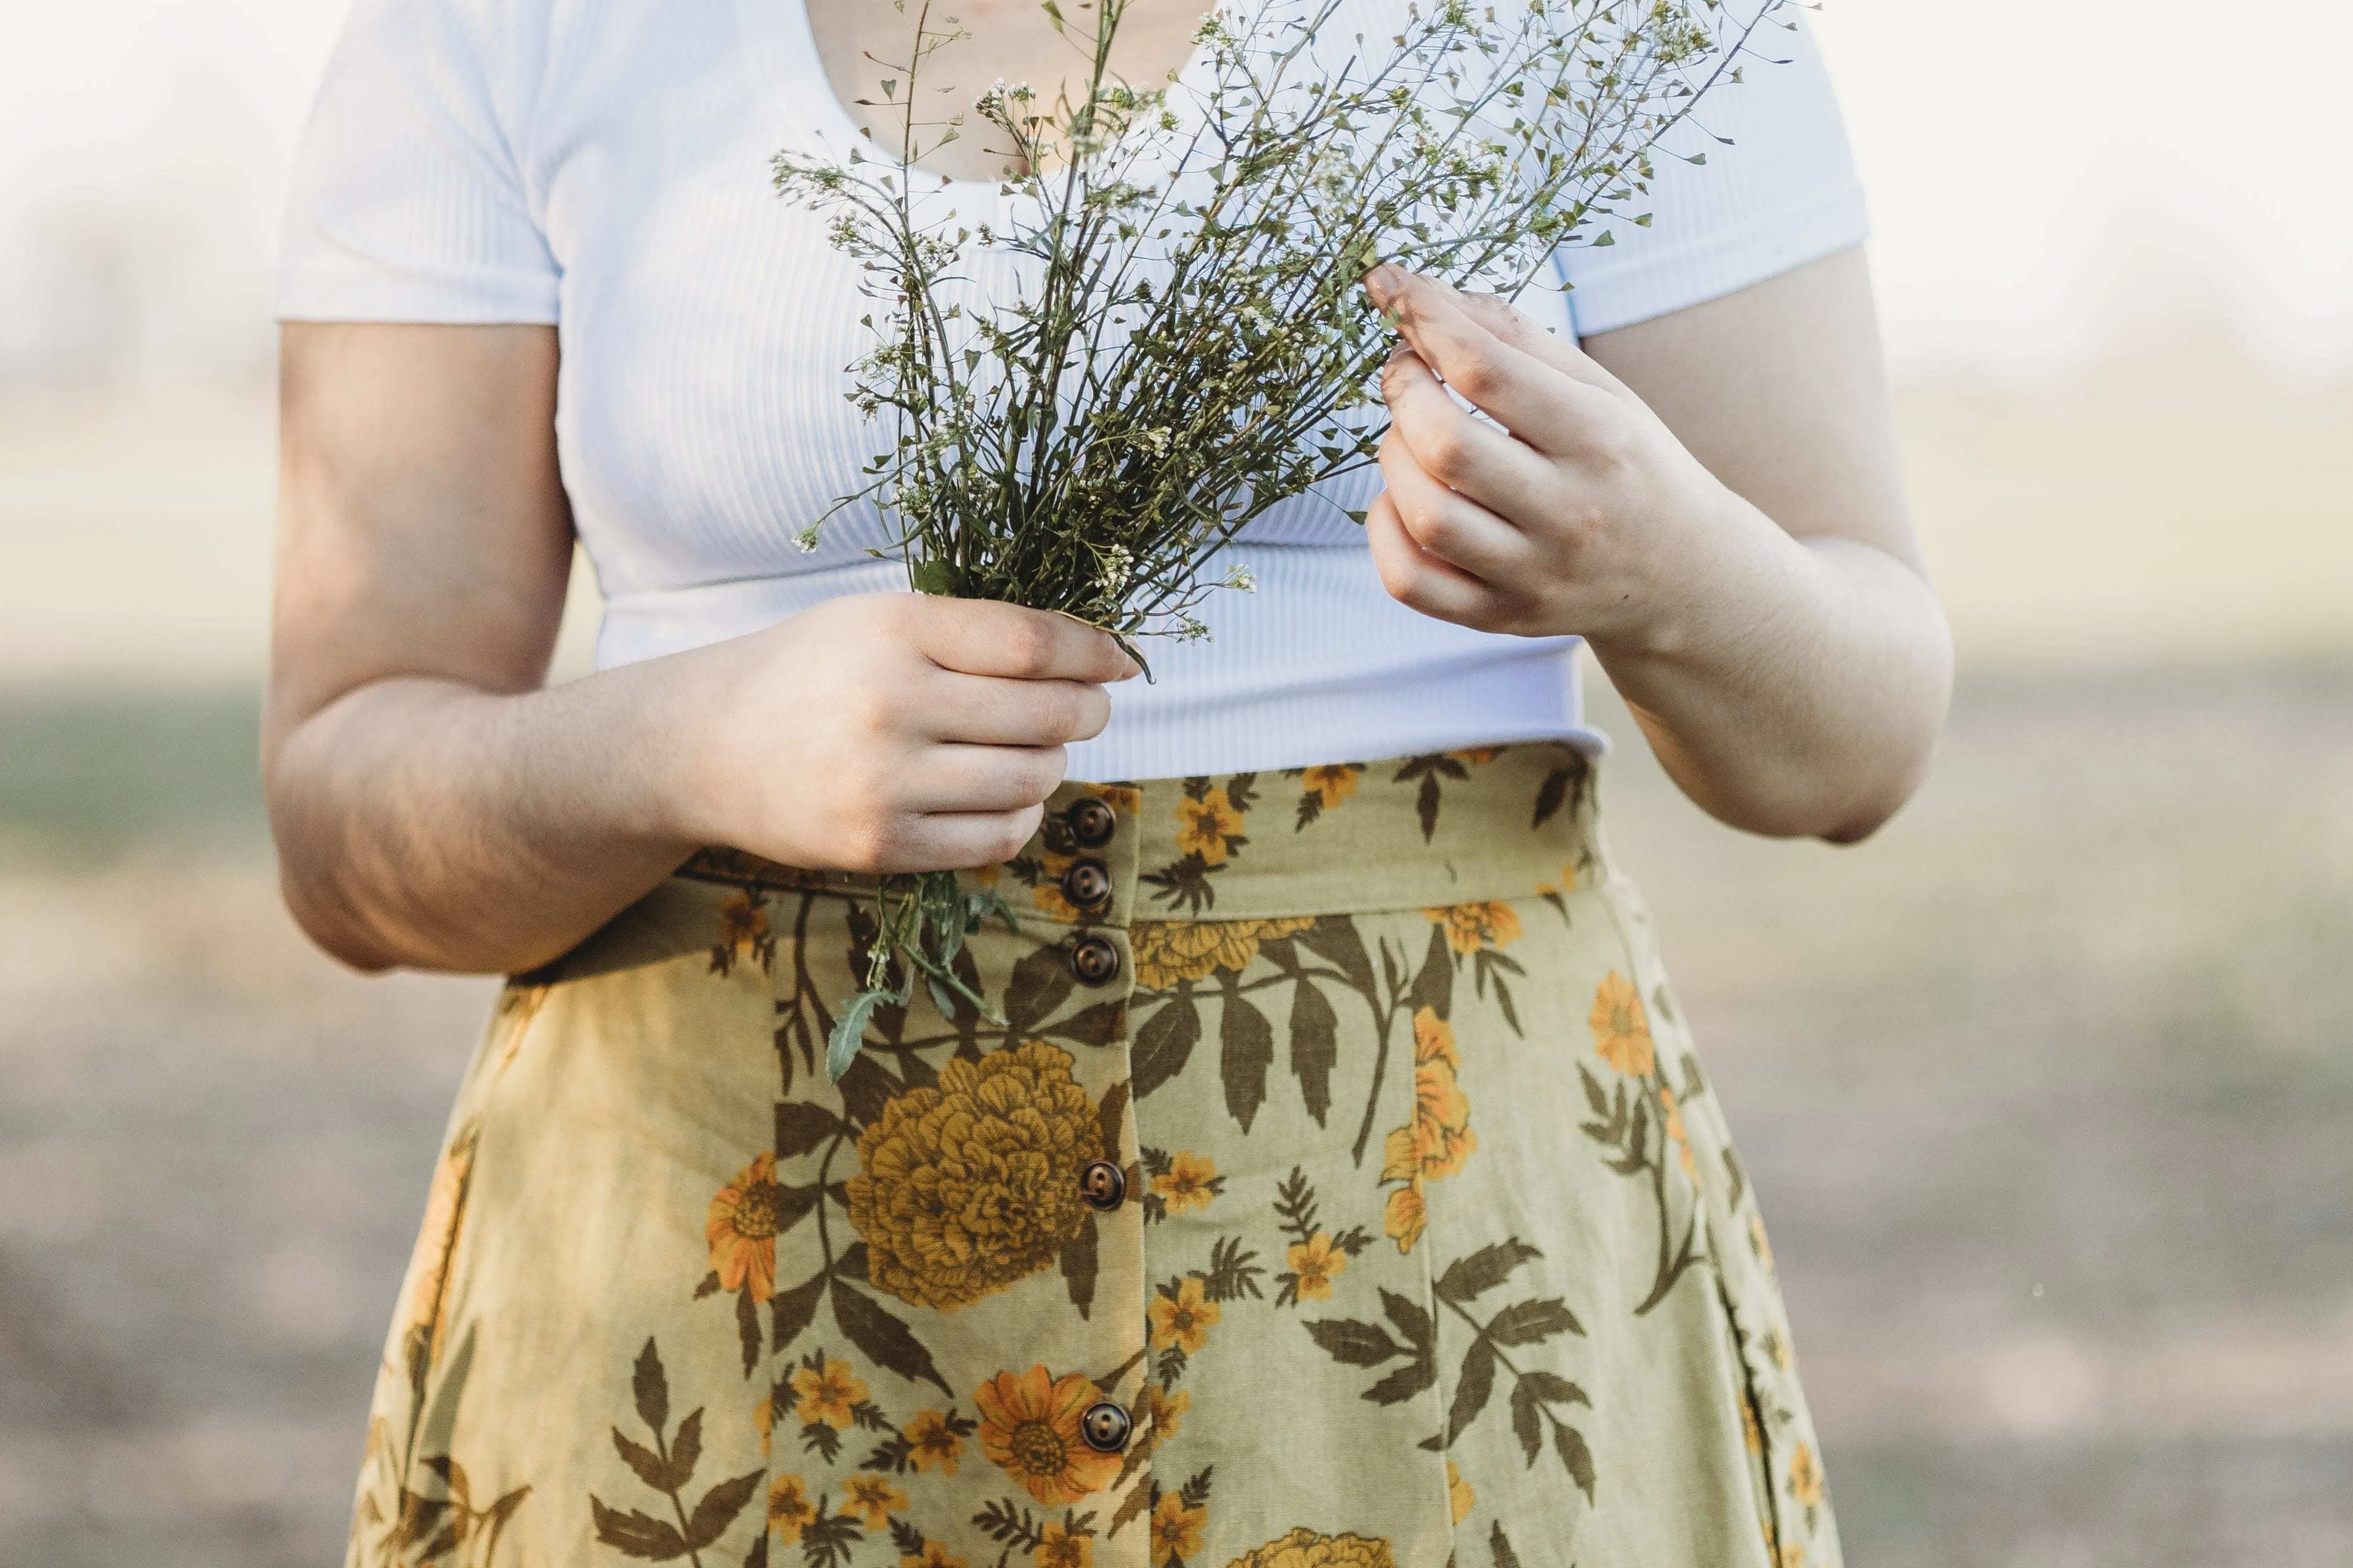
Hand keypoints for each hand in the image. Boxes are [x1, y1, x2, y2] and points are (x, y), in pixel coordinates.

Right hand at [668, 594, 1138, 873]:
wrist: (703, 746)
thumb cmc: (809, 671)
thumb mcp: (879, 620)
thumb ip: (974, 632)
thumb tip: (1092, 656)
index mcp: (896, 629)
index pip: (1033, 643)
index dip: (1094, 652)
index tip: (1120, 661)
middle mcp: (892, 704)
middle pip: (1047, 716)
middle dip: (1088, 712)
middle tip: (1089, 709)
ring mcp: (885, 782)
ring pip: (1030, 780)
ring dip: (1051, 764)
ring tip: (1033, 749)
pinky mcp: (879, 844)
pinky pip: (996, 838)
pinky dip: (1021, 816)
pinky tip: (1007, 797)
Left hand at [1360, 264, 1747, 650]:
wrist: (1682, 575)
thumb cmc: (1627, 463)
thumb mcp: (1598, 389)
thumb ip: (1513, 337)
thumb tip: (1418, 295)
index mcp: (1600, 439)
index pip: (1488, 370)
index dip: (1424, 319)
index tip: (1390, 287)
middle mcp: (1569, 513)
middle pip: (1446, 446)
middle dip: (1404, 390)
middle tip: (1408, 371)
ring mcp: (1533, 575)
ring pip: (1424, 514)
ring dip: (1392, 457)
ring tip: (1411, 434)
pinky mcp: (1500, 617)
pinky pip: (1408, 580)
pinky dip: (1384, 530)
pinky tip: (1402, 498)